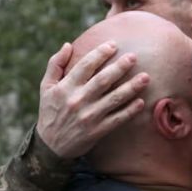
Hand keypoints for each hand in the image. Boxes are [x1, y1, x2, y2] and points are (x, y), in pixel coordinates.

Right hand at [36, 41, 149, 158]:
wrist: (51, 145)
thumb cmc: (50, 111)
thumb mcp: (46, 87)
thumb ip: (55, 64)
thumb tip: (68, 45)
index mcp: (66, 87)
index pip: (85, 66)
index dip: (100, 54)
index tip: (113, 45)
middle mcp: (78, 100)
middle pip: (103, 80)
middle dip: (120, 67)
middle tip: (133, 57)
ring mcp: (89, 116)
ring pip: (114, 99)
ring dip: (131, 87)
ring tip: (146, 77)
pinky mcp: (97, 131)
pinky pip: (117, 119)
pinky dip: (130, 111)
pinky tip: (141, 102)